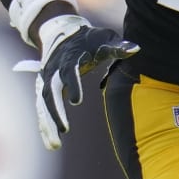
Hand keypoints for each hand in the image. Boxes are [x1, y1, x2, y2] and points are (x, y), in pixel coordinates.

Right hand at [13, 14, 137, 149]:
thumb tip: (136, 49)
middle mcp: (54, 69)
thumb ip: (118, 46)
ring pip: (43, 104)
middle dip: (55, 110)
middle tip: (64, 129)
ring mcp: (46, 80)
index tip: (77, 101)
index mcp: (69, 57)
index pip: (68, 71)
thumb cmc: (89, 39)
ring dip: (48, 123)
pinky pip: (42, 110)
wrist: (62, 33)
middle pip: (50, 91)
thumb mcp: (104, 38)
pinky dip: (45, 126)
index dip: (72, 84)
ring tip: (55, 144)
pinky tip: (52, 144)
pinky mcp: (44, 89)